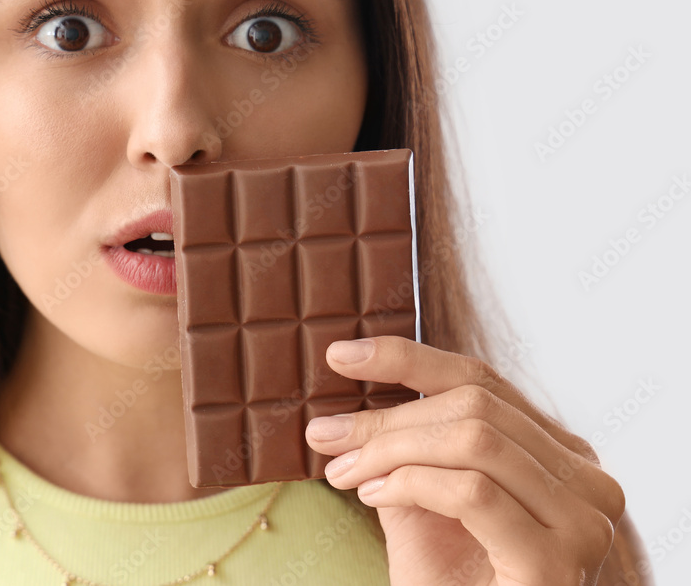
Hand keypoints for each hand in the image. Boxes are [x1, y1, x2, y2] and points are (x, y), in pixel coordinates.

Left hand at [304, 335, 624, 585]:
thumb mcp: (424, 505)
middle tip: (326, 434)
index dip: (408, 359)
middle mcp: (589, 482)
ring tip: (345, 473)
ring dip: (390, 450)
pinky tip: (372, 497)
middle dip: (387, 417)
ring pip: (472, 440)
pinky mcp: (555, 561)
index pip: (482, 382)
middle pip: (474, 407)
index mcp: (562, 457)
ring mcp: (582, 522)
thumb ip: (409, 452)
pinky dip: (408, 484)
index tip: (341, 355)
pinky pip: (470, 492)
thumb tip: (352, 403)